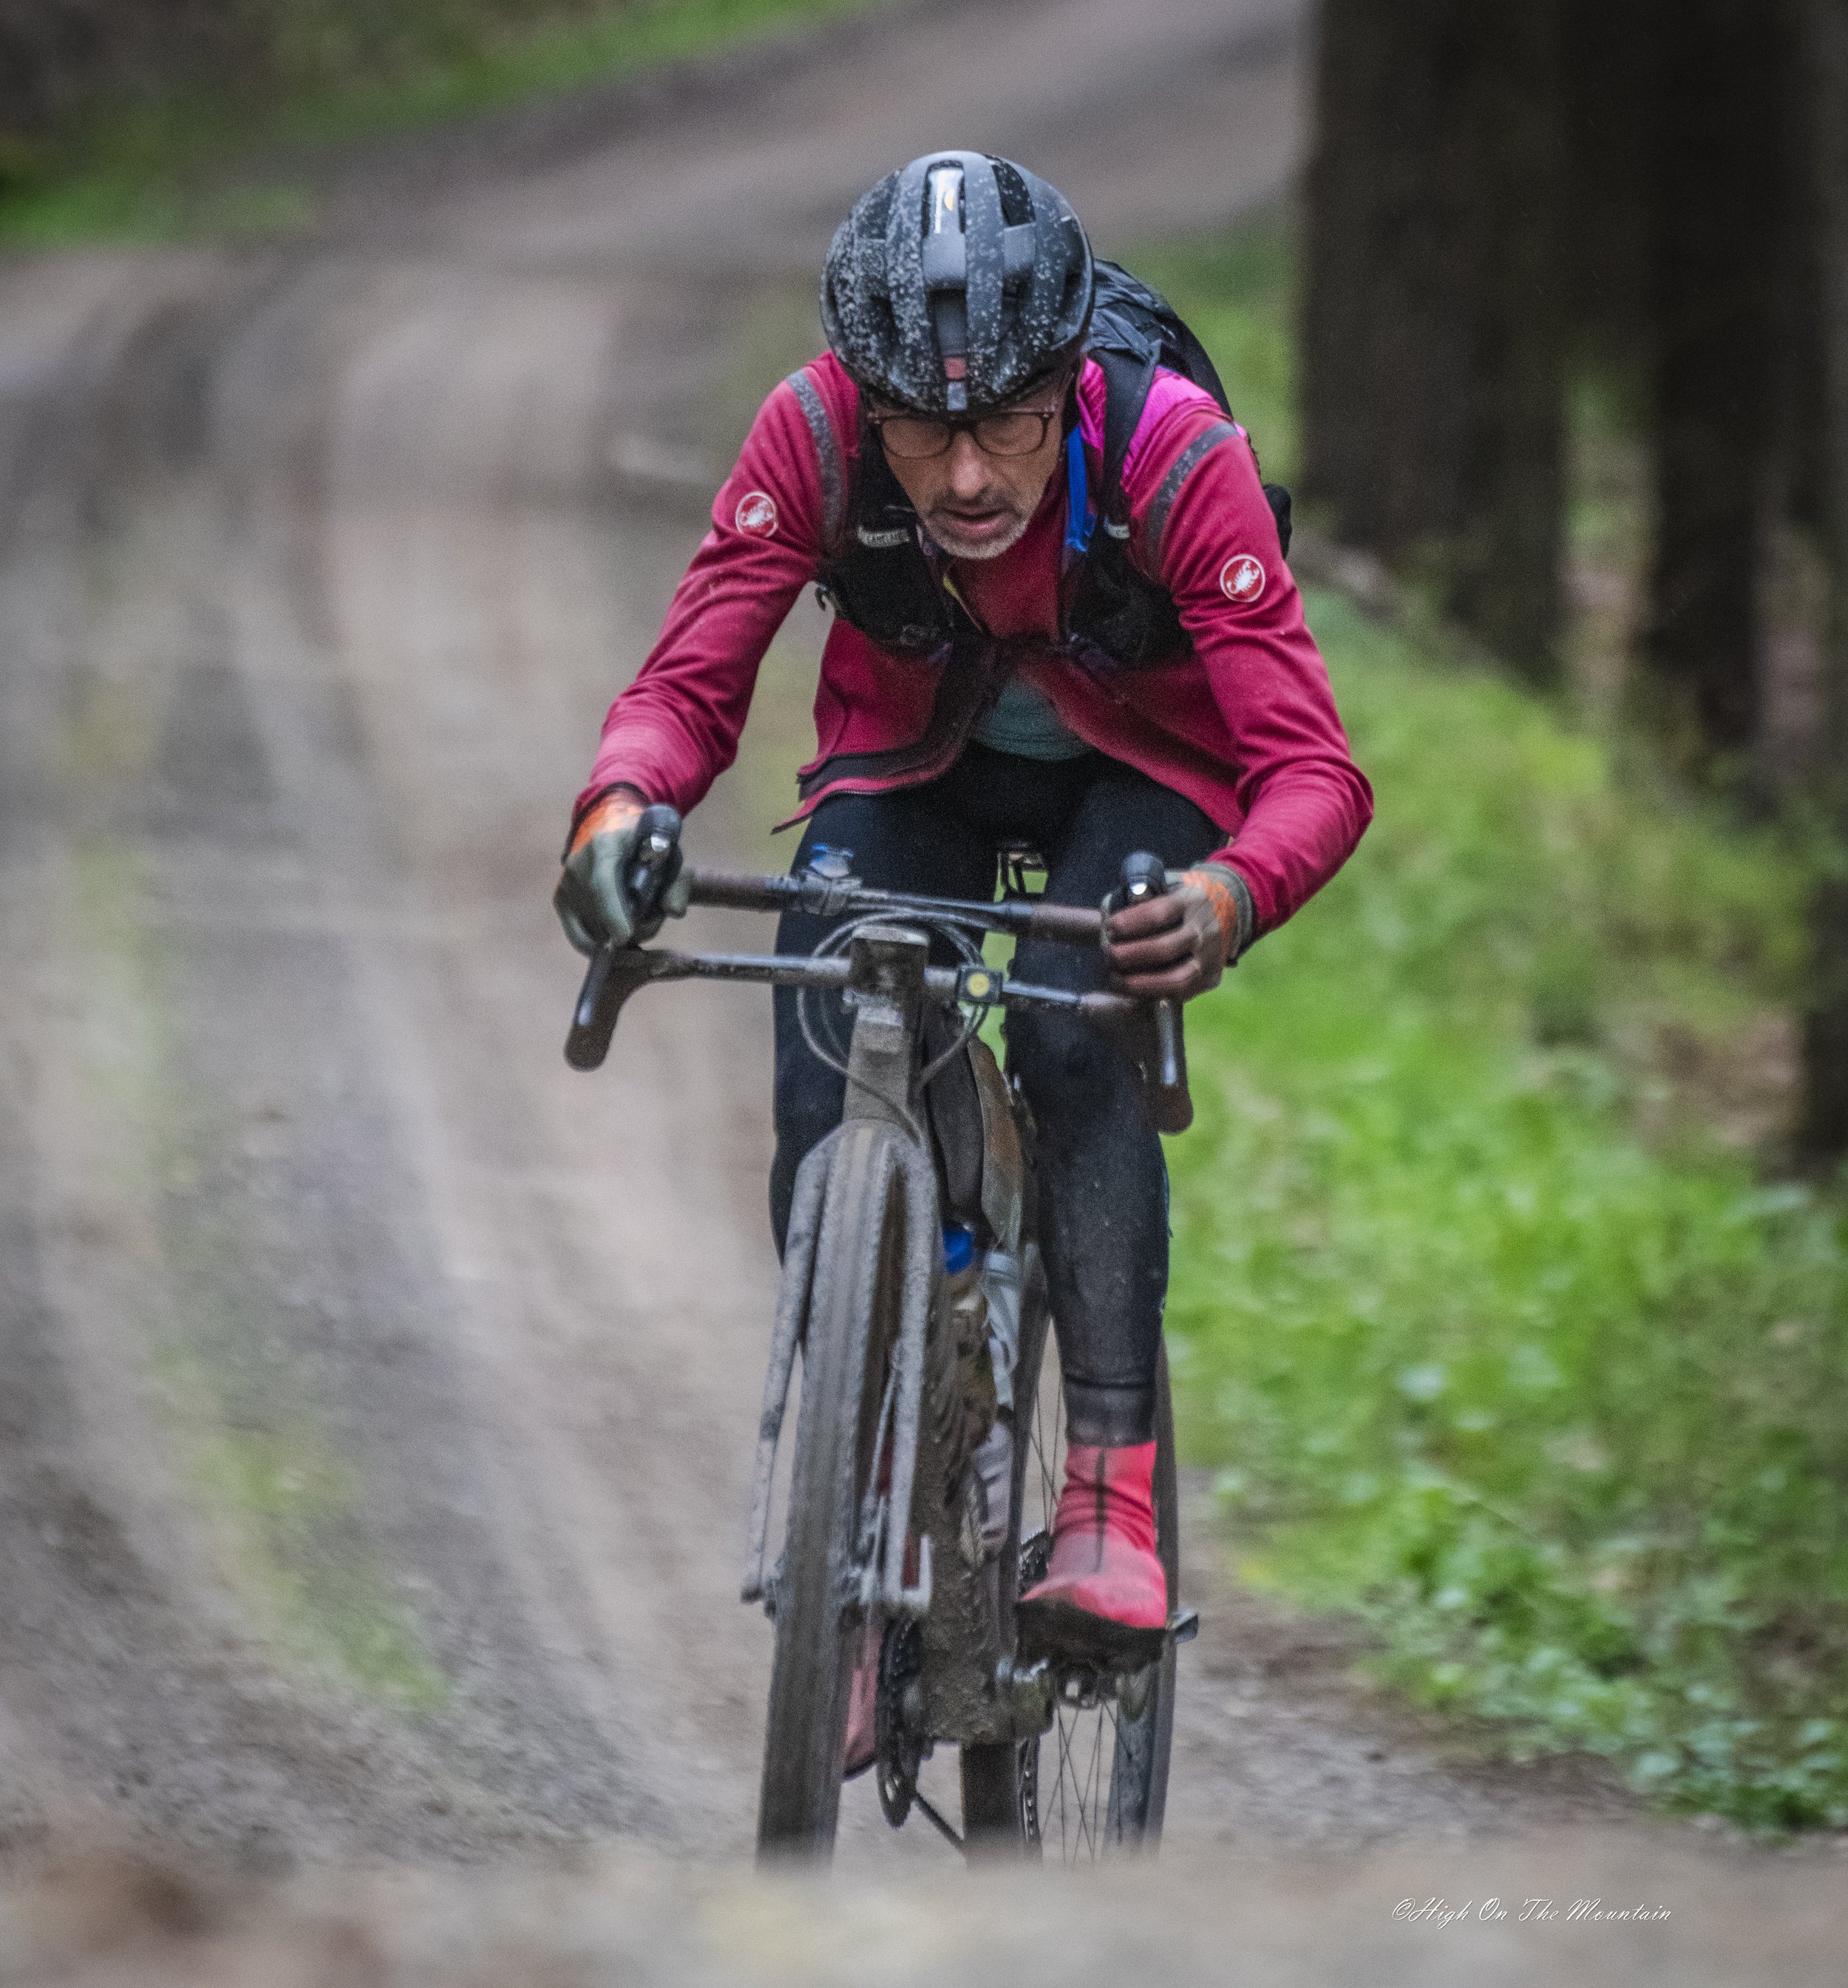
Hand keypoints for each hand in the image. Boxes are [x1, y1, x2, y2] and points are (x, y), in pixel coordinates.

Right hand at [553, 787, 689, 954]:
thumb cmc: (642, 839)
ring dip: (617, 938)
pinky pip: (578, 936)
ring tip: (637, 921)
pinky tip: (619, 937)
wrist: (608, 821)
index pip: (602, 885)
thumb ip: (678, 881)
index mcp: (604, 846)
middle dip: (630, 931)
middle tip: (652, 922)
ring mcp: (566, 884)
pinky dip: (599, 944)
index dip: (613, 915)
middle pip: (599, 916)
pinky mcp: (560, 899)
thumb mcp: (668, 853)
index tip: (625, 936)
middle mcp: (578, 865)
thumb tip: (673, 912)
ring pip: (591, 931)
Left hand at [1105, 862, 1251, 1000]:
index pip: (1158, 913)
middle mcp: (1204, 929)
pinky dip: (1155, 994)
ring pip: (1177, 978)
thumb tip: (1105, 921)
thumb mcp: (1169, 884)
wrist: (1231, 904)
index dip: (1130, 923)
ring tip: (1117, 981)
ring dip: (1141, 984)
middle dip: (1131, 956)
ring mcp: (1211, 956)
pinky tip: (1134, 992)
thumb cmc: (1185, 896)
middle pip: (1166, 949)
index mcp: (1191, 900)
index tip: (1109, 928)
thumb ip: (1142, 899)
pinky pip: (1183, 993)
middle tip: (1109, 956)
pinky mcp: (1212, 976)